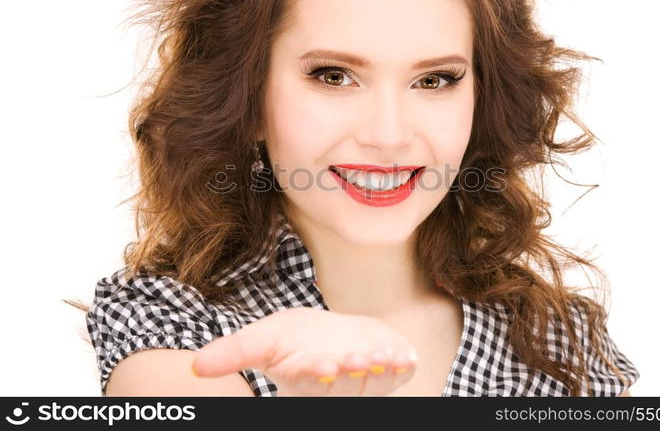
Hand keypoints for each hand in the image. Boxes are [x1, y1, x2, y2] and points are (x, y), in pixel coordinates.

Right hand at [192, 306, 417, 395]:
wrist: (332, 332)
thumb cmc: (295, 339)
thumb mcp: (262, 339)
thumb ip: (234, 352)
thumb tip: (196, 367)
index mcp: (303, 381)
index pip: (308, 383)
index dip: (314, 375)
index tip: (320, 364)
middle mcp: (335, 388)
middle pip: (343, 388)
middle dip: (347, 375)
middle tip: (350, 359)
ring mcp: (365, 382)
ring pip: (372, 385)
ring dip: (377, 373)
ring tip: (379, 356)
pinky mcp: (389, 372)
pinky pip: (398, 376)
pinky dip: (401, 367)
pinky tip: (402, 356)